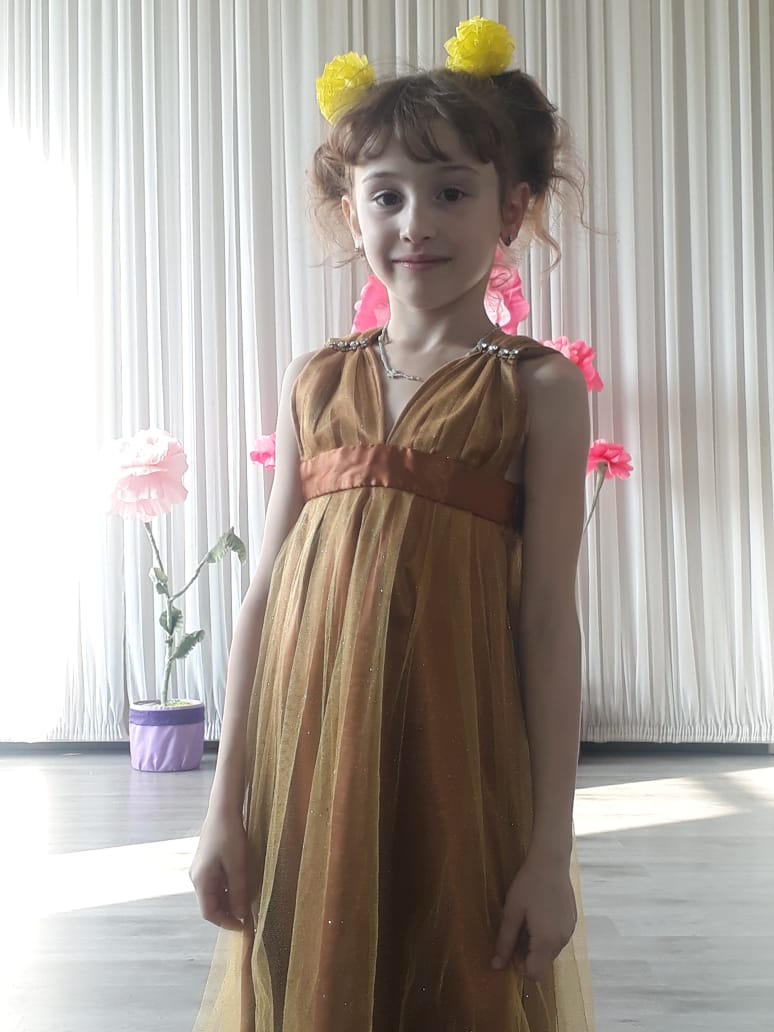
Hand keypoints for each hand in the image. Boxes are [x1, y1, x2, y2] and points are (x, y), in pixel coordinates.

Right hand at [189, 809, 248, 930]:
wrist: (223, 810)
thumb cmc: (230, 836)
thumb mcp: (237, 866)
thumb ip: (239, 892)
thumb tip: (241, 915)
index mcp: (200, 881)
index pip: (209, 913)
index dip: (226, 922)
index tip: (244, 927)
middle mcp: (196, 877)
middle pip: (210, 904)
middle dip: (228, 913)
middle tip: (247, 917)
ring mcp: (200, 869)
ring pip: (213, 894)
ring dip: (228, 901)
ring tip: (246, 903)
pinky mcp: (206, 862)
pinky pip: (215, 883)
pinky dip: (227, 889)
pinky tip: (240, 886)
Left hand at [491, 854, 576, 979]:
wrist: (551, 861)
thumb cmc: (528, 885)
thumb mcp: (512, 912)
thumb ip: (505, 941)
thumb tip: (496, 965)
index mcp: (546, 941)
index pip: (534, 974)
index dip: (520, 965)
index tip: (511, 946)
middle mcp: (562, 941)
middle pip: (543, 963)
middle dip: (527, 953)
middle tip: (517, 929)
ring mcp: (570, 931)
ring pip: (550, 951)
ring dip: (537, 944)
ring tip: (528, 918)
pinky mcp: (573, 921)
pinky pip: (558, 938)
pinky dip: (547, 934)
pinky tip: (540, 913)